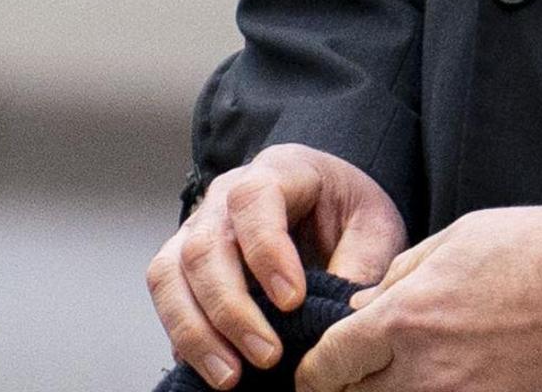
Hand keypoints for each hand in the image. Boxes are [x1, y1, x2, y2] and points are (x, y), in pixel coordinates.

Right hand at [149, 145, 409, 387]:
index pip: (254, 200)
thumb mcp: (374, 228)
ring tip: (230, 376)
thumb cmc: (349, 214)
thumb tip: (339, 318)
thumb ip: (358, 265)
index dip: (267, 251)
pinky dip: (184, 336)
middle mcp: (224, 196)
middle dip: (231, 308)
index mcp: (279, 170)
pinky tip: (211, 366)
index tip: (293, 300)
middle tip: (267, 355)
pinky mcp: (183, 266)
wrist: (329, 210)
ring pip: (170, 275)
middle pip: (204, 246)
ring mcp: (197, 229)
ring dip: (196, 331)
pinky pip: (167, 299)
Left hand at [300, 205, 541, 391]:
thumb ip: (402, 274)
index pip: (327, 366)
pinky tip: (450, 384)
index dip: (317, 368)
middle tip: (359, 374)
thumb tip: (363, 308)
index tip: (322, 367)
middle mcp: (423, 375)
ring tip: (406, 376)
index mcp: (407, 320)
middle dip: (347, 389)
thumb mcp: (465, 237)